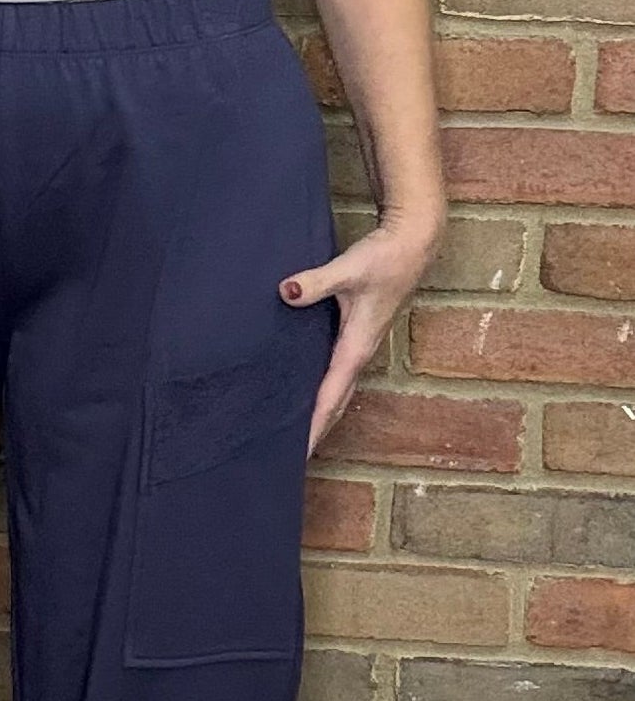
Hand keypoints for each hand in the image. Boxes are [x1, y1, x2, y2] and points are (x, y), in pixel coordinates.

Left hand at [280, 210, 444, 459]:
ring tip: (294, 435)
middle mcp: (359, 354)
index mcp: (356, 348)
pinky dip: (323, 392)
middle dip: (316, 431)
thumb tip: (287, 292)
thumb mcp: (348, 270)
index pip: (330, 397)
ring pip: (337, 391)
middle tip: (288, 457)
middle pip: (335, 404)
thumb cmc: (384, 259)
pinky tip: (304, 392)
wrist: (414, 244)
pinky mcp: (358, 335)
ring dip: (320, 414)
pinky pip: (337, 373)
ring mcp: (360, 346)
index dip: (314, 426)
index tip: (299, 453)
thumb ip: (316, 282)